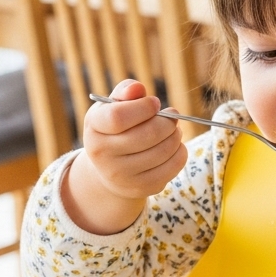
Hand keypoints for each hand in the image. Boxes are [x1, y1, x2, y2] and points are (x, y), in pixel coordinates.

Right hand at [63, 79, 186, 233]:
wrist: (109, 169)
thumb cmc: (115, 129)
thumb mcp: (113, 107)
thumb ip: (126, 92)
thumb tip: (138, 89)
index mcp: (95, 128)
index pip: (118, 117)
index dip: (144, 107)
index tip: (155, 103)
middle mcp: (103, 155)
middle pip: (148, 134)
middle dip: (168, 121)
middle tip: (172, 116)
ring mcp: (121, 175)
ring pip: (164, 150)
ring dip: (176, 135)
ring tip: (173, 130)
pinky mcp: (141, 188)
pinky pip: (173, 166)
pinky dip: (180, 152)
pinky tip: (173, 146)